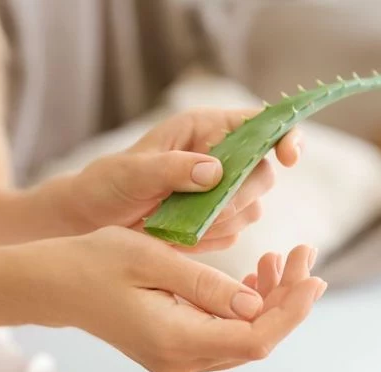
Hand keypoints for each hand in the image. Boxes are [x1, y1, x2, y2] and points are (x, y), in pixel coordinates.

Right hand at [32, 226, 324, 371]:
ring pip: (245, 338)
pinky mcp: (176, 348)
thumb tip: (256, 303)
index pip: (254, 339)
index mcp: (175, 340)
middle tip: (305, 252)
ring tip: (281, 258)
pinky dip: (249, 306)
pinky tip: (257, 274)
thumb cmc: (97, 261)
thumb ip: (206, 284)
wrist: (54, 284)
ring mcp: (178, 359)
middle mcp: (180, 360)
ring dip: (272, 301)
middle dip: (288, 299)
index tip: (314, 276)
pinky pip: (226, 334)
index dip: (291, 311)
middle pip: (256, 341)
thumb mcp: (152, 259)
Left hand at [65, 108, 303, 251]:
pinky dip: (211, 239)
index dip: (284, 135)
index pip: (261, 123)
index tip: (289, 156)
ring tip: (180, 223)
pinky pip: (233, 233)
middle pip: (262, 173)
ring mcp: (221, 191)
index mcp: (204, 129)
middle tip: (204, 209)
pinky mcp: (217, 221)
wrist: (91, 220)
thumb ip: (172, 168)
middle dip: (240, 195)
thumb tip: (216, 171)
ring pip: (252, 208)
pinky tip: (180, 236)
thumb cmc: (106, 184)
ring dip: (222, 221)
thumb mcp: (131, 173)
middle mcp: (220, 156)